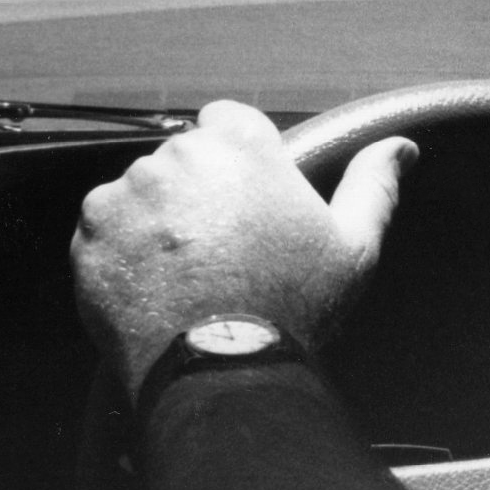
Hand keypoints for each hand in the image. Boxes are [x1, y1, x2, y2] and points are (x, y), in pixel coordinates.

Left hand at [72, 100, 419, 401]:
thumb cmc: (293, 307)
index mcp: (239, 145)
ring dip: (156, 221)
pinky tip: (155, 285)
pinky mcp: (90, 230)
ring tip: (188, 274)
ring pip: (141, 193)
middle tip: (221, 250)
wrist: (222, 367)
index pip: (226, 121)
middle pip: (182, 160)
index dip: (237, 160)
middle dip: (196, 193)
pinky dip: (122, 250)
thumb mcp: (353, 246)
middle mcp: (177, 156)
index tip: (244, 200)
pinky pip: (104, 228)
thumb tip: (399, 149)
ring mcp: (127, 191)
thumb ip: (371, 186)